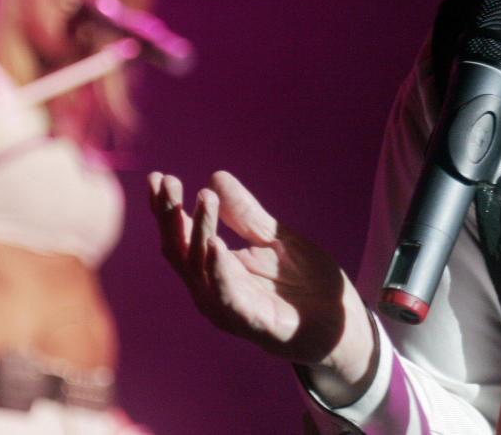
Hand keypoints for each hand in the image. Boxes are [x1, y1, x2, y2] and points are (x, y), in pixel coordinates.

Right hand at [147, 171, 376, 402]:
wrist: (343, 324)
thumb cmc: (306, 284)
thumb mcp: (276, 239)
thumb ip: (246, 214)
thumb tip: (214, 177)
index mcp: (215, 269)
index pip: (182, 236)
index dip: (167, 208)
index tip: (157, 176)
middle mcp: (213, 290)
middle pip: (180, 251)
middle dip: (170, 216)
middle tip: (167, 181)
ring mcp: (229, 309)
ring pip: (201, 269)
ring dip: (199, 232)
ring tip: (204, 198)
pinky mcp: (253, 323)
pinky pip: (228, 297)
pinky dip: (218, 271)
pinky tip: (215, 244)